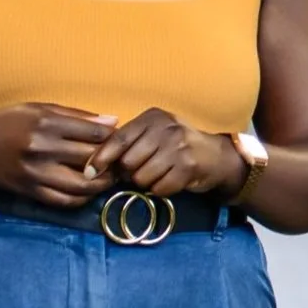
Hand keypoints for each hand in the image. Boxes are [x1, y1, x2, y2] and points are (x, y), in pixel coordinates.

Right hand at [0, 103, 120, 207]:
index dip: (114, 139)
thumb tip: (113, 122)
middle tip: (121, 161)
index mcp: (47, 123)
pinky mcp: (31, 191)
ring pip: (83, 186)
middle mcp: (43, 149)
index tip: (120, 140)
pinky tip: (89, 191)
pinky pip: (65, 201)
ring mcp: (36, 173)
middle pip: (93, 159)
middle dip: (113, 161)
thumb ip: (78, 116)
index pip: (95, 134)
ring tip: (108, 177)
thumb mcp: (40, 109)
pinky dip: (83, 199)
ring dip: (102, 184)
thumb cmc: (9, 121)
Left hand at [85, 108, 244, 198]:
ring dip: (146, 183)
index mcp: (153, 117)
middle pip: (128, 162)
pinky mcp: (188, 167)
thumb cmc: (178, 146)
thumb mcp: (154, 134)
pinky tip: (170, 181)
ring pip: (142, 177)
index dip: (101, 157)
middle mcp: (166, 129)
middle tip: (140, 172)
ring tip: (158, 175)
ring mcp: (179, 147)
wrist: (217, 156)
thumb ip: (129, 142)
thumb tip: (96, 164)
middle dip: (129, 173)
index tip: (90, 172)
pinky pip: (159, 188)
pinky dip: (161, 190)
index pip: (119, 138)